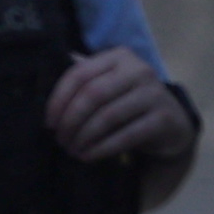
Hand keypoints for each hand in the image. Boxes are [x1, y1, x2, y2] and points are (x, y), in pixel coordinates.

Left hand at [46, 47, 197, 170]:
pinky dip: (103, 148)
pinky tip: (89, 156)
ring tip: (72, 150)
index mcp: (118, 57)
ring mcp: (154, 93)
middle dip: (71, 121)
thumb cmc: (128, 102)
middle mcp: (138, 69)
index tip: (49, 123)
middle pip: (93, 94)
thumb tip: (43, 78)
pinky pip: (126, 135)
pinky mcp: (163, 118)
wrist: (171, 123)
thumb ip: (83, 79)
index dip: (59, 99)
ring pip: (108, 116)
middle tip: (61, 140)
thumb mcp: (108, 84)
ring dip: (84, 137)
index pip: (80, 74)